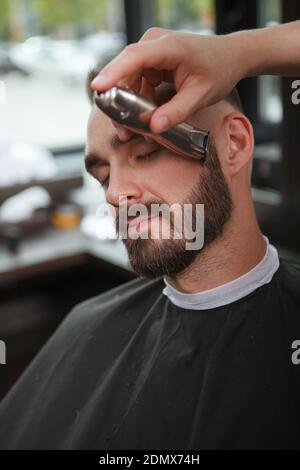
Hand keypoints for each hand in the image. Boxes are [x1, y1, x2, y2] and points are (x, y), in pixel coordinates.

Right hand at [91, 27, 243, 134]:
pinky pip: (137, 83)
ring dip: (128, 106)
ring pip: (129, 81)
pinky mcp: (151, 62)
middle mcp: (154, 44)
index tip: (97, 88)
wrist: (230, 57)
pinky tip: (144, 118)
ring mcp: (151, 52)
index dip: (113, 73)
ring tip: (132, 131)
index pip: (134, 58)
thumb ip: (177, 112)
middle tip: (122, 131)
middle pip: (125, 73)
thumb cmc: (219, 71)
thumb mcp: (201, 95)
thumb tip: (154, 128)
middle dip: (120, 102)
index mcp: (169, 47)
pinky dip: (138, 101)